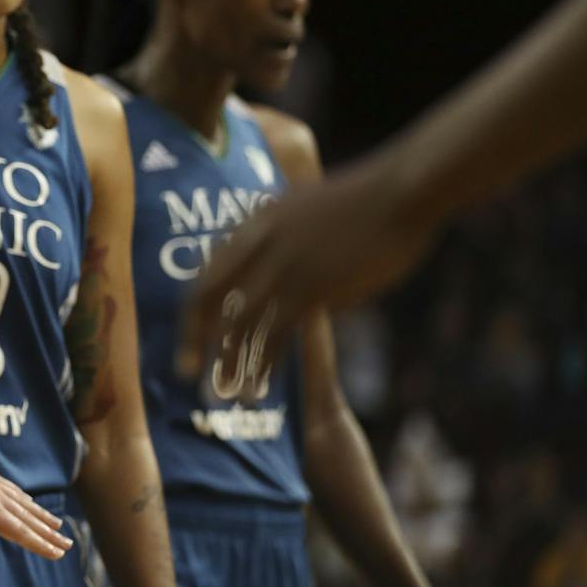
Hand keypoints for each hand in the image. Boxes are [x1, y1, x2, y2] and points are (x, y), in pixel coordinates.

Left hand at [0, 434, 72, 557]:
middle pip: (27, 519)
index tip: (58, 555)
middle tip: (68, 547)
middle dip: (48, 535)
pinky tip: (29, 503)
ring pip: (23, 505)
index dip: (38, 544)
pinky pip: (13, 492)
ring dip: (42, 518)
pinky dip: (26, 501)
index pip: (18, 530)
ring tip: (58, 527)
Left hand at [180, 156, 436, 385]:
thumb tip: (306, 292)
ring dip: (228, 363)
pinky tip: (259, 390)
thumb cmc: (374, 203)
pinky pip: (275, 334)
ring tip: (222, 397)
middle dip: (192, 338)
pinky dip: (264, 366)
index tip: (190, 337)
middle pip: (207, 295)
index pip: (209, 270)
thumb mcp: (315, 213)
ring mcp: (282, 264)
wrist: (403, 190)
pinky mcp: (311, 285)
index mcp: (257, 222)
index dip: (195, 309)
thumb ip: (295, 247)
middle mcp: (259, 243)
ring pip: (238, 322)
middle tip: (183, 373)